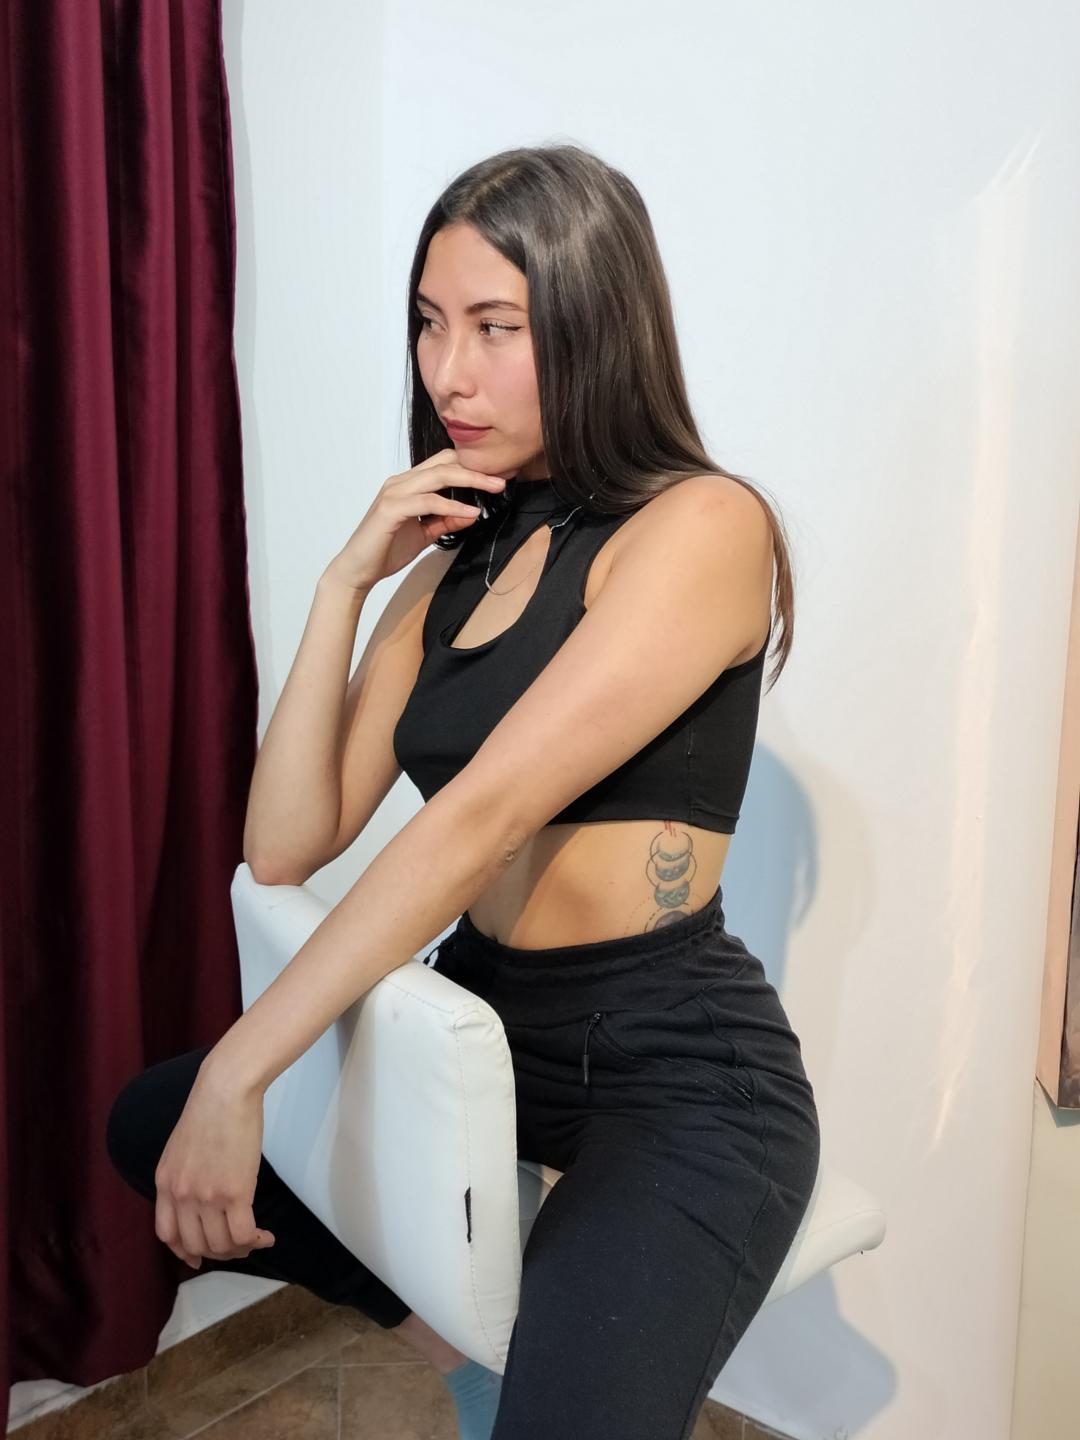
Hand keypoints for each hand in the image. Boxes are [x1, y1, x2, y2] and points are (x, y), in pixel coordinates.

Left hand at [153, 1060, 275, 1270]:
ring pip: (221, 1245)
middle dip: (218, 1253)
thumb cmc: (210, 1109)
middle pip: (195, 1246)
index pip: (167, 1234)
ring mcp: (207, 1196)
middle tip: (237, 1245)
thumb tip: (198, 1193)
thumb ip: (183, 1174)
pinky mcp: (234, 1193)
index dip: (184, 1252)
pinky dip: (256, 1242)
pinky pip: (243, 1235)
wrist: (226, 1090)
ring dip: (240, 1250)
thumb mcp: (181, 1146)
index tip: (199, 1256)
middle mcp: (181, 1195)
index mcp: (165, 1183)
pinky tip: (266, 1236)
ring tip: (256, 1239)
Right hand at [328, 449, 512, 591]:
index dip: (472, 465)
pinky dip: (452, 505)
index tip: (499, 474)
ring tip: (494, 487)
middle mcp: (401, 482)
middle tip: (505, 476)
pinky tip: (471, 511)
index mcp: (408, 484)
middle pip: (445, 462)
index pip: (444, 463)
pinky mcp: (391, 509)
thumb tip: (473, 512)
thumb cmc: (387, 549)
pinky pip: (428, 501)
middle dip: (477, 468)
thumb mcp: (425, 533)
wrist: (358, 569)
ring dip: (470, 480)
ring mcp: (394, 493)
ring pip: (438, 476)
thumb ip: (446, 520)